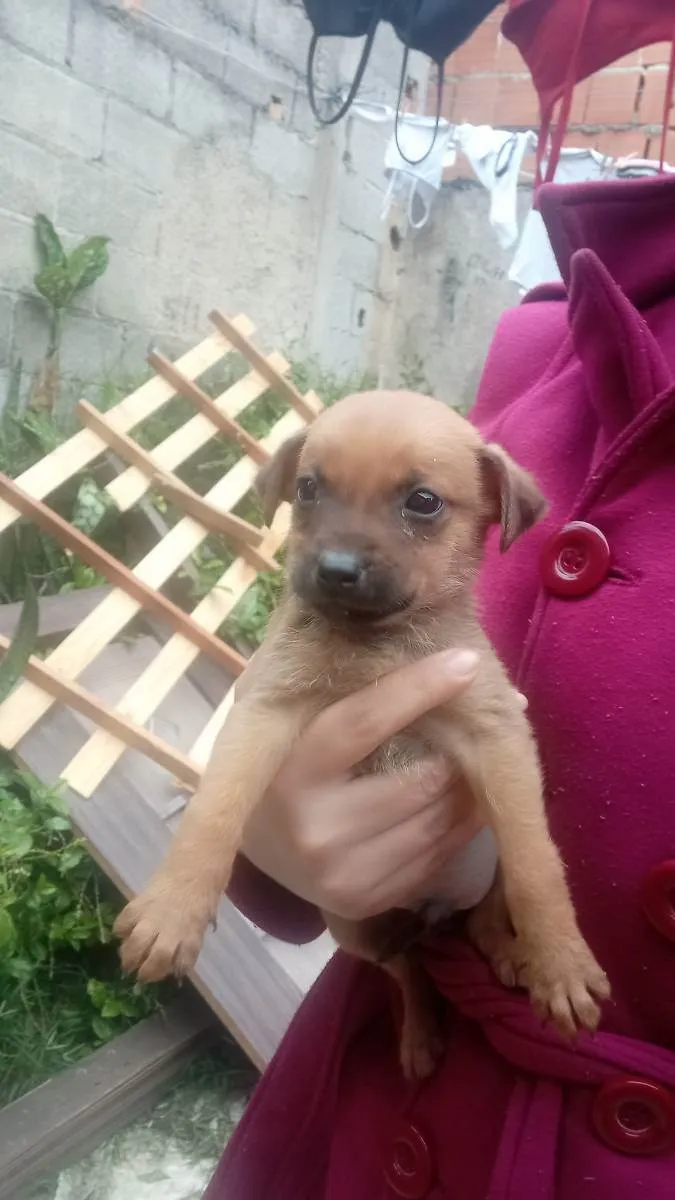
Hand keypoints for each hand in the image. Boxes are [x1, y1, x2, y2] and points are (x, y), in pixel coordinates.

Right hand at [241, 649, 505, 920]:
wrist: (248, 843)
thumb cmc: (286, 765)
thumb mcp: (298, 726)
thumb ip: (356, 697)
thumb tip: (453, 664)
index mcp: (289, 770)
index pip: (362, 721)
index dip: (419, 688)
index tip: (465, 662)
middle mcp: (311, 826)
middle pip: (414, 781)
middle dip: (455, 753)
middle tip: (475, 729)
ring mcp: (336, 871)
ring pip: (432, 823)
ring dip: (465, 793)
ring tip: (474, 767)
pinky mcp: (359, 900)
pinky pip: (431, 860)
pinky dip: (457, 830)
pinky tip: (462, 807)